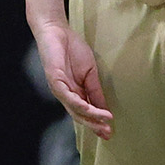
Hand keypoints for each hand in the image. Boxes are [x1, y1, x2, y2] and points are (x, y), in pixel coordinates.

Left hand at [33, 21, 110, 137]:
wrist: (57, 31)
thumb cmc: (72, 49)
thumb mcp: (90, 73)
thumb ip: (95, 91)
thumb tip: (105, 109)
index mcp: (74, 93)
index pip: (86, 113)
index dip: (97, 123)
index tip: (110, 133)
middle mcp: (65, 94)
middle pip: (79, 115)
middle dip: (94, 125)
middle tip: (108, 133)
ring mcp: (59, 88)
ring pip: (74, 109)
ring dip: (90, 117)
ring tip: (105, 121)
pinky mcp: (54, 80)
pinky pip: (67, 96)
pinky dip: (79, 104)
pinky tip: (90, 108)